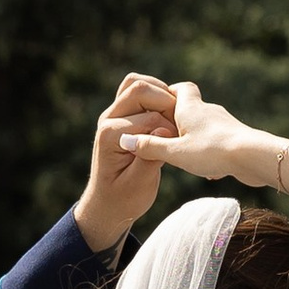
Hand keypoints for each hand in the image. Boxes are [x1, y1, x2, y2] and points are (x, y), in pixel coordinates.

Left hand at [74, 73, 182, 251]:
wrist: (107, 204)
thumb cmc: (124, 199)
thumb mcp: (140, 185)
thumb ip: (151, 156)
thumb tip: (165, 129)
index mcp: (110, 136)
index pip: (149, 117)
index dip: (171, 128)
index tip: (180, 146)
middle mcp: (107, 120)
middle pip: (139, 88)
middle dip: (166, 101)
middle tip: (180, 125)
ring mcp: (112, 114)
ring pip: (136, 83)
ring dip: (160, 94)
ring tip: (174, 116)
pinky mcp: (120, 115)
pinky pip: (137, 92)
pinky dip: (155, 96)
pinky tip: (168, 115)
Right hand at [107, 78, 283, 196]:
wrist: (253, 157)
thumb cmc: (212, 151)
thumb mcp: (174, 153)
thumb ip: (149, 147)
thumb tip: (124, 140)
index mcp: (191, 108)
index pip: (179, 88)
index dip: (167, 94)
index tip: (155, 108)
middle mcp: (208, 111)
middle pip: (191, 107)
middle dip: (177, 120)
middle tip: (164, 135)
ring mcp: (224, 124)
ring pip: (205, 126)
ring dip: (193, 138)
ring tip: (183, 157)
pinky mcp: (236, 138)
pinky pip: (218, 140)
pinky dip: (209, 151)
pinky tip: (208, 170)